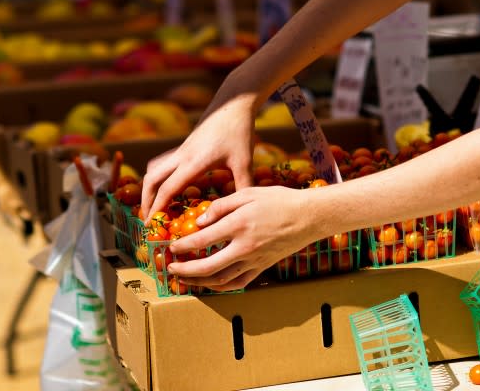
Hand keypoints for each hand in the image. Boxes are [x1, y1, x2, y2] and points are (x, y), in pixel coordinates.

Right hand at [141, 92, 256, 222]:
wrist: (233, 104)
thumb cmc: (239, 131)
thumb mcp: (244, 161)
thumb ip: (243, 186)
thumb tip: (244, 210)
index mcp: (193, 162)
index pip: (167, 188)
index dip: (157, 207)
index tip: (150, 224)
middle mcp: (182, 155)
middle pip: (151, 179)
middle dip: (145, 200)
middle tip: (147, 220)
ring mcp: (181, 150)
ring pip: (154, 170)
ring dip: (149, 188)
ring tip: (153, 207)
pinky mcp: (184, 146)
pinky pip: (163, 164)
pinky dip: (159, 178)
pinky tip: (166, 188)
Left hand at [166, 186, 317, 290]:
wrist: (309, 217)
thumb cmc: (279, 200)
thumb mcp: (248, 194)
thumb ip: (221, 206)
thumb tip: (200, 222)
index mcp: (239, 224)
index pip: (203, 240)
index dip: (183, 245)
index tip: (171, 246)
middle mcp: (245, 246)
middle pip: (207, 266)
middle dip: (185, 270)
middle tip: (171, 268)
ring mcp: (254, 260)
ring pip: (221, 279)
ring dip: (199, 282)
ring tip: (184, 279)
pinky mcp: (262, 267)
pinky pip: (238, 283)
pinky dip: (221, 287)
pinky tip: (210, 284)